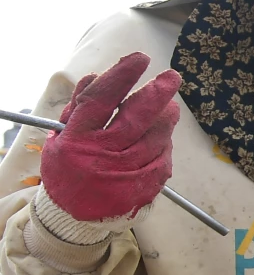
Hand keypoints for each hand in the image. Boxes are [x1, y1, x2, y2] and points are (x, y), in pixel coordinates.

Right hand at [40, 52, 180, 221]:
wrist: (74, 215)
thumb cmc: (69, 167)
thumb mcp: (62, 136)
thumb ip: (80, 106)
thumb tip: (98, 75)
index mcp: (76, 138)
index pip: (101, 99)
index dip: (122, 76)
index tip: (139, 59)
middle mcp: (101, 154)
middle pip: (136, 117)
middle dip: (157, 93)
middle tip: (171, 77)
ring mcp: (124, 172)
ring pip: (156, 137)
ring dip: (166, 118)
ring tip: (169, 107)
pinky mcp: (144, 187)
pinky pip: (163, 158)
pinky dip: (165, 144)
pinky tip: (162, 137)